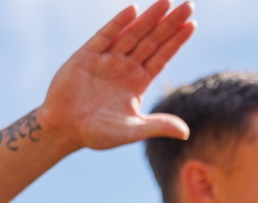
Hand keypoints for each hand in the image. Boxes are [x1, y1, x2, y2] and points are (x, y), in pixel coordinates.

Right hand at [37, 1, 195, 151]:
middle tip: (189, 6)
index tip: (192, 25)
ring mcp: (107, 59)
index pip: (162, 57)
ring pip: (133, 34)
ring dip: (149, 18)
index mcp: (138, 82)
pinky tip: (133, 10)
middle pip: (152, 40)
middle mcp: (125, 67)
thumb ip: (158, 126)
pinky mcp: (87, 56)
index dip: (176, 41)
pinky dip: (118, 23)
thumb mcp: (133, 130)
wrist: (65, 130)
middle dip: (170, 23)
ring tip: (167, 2)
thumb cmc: (99, 133)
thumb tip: (186, 133)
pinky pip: (105, 35)